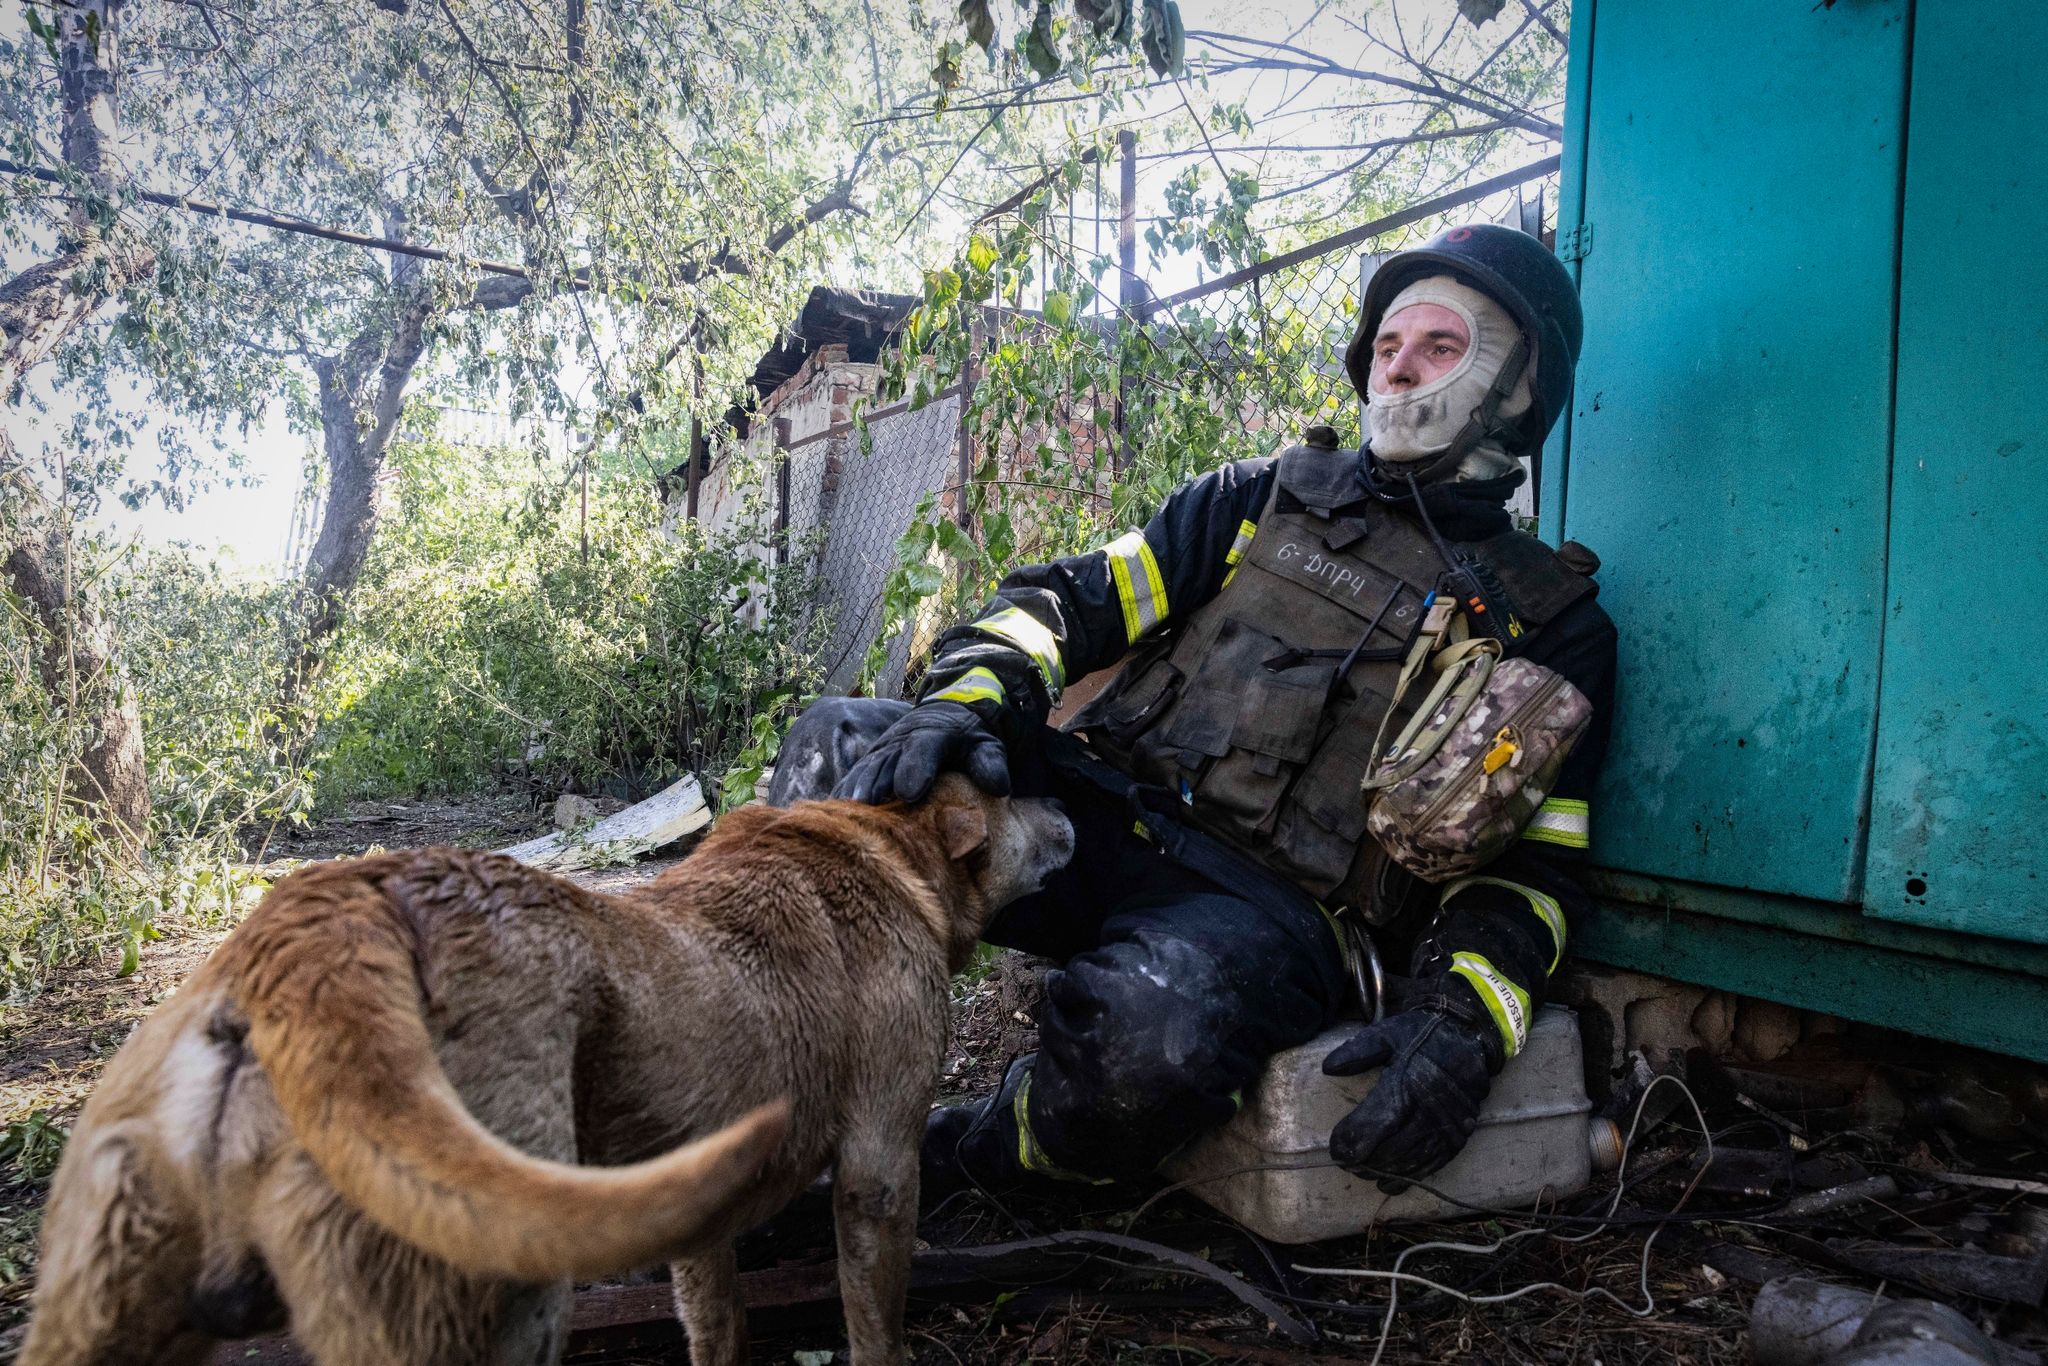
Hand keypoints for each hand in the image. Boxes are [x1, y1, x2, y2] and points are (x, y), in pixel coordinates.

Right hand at [833, 701, 1010, 804]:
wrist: (946, 717)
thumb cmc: (968, 739)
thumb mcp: (986, 744)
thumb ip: (990, 762)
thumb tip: (997, 785)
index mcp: (933, 735)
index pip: (923, 748)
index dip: (915, 767)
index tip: (910, 792)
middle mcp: (901, 742)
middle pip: (884, 762)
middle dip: (874, 783)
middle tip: (864, 807)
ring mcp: (881, 753)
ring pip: (864, 771)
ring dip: (854, 792)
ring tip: (843, 816)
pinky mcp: (870, 765)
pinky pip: (853, 780)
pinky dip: (844, 797)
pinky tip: (833, 818)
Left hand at [1322, 1008, 1492, 1192]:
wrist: (1468, 1036)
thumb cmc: (1421, 1035)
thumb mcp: (1386, 1034)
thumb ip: (1357, 1052)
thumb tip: (1328, 1068)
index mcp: (1406, 1085)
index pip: (1374, 1124)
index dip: (1351, 1142)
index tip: (1335, 1149)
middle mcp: (1427, 1110)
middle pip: (1390, 1150)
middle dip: (1364, 1161)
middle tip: (1345, 1163)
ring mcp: (1445, 1127)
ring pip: (1409, 1162)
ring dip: (1383, 1172)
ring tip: (1363, 1172)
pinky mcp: (1458, 1136)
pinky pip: (1432, 1165)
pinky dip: (1409, 1178)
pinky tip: (1389, 1183)